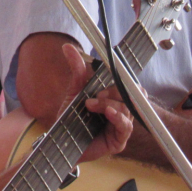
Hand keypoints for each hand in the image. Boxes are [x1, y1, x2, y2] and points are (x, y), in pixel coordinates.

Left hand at [57, 44, 133, 162]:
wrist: (61, 143)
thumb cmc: (71, 119)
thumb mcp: (74, 92)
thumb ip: (77, 71)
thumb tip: (68, 47)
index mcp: (114, 99)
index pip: (128, 84)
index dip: (124, 77)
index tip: (112, 71)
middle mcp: (120, 111)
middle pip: (130, 95)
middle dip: (114, 91)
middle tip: (96, 93)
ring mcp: (121, 127)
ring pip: (127, 109)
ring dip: (109, 104)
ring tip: (91, 105)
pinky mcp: (119, 141)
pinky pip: (125, 126)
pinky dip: (118, 117)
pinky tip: (108, 113)